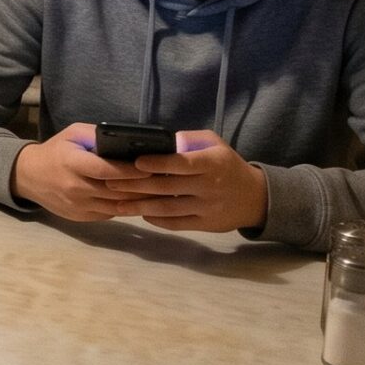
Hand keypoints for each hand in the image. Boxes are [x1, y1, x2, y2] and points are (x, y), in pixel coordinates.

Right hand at [10, 122, 156, 221]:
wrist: (28, 176)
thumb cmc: (55, 151)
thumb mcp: (73, 135)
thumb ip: (97, 136)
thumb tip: (128, 142)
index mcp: (72, 163)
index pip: (107, 171)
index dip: (131, 171)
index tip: (152, 167)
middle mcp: (75, 188)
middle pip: (116, 192)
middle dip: (141, 187)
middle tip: (163, 180)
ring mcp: (77, 206)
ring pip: (116, 206)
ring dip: (137, 200)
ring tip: (156, 192)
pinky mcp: (80, 217)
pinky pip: (109, 213)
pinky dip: (124, 207)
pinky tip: (136, 199)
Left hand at [121, 130, 268, 232]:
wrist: (255, 197)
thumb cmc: (227, 165)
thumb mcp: (215, 144)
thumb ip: (189, 140)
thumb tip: (160, 142)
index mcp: (211, 163)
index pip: (181, 164)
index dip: (157, 164)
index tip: (135, 163)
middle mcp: (209, 186)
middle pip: (166, 187)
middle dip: (135, 186)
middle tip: (110, 183)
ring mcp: (206, 208)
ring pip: (167, 208)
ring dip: (139, 206)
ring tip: (116, 203)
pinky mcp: (205, 224)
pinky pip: (175, 223)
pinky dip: (156, 219)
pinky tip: (140, 213)